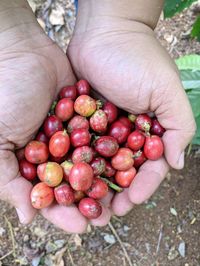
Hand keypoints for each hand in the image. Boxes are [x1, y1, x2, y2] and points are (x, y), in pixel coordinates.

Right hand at [0, 4, 111, 232]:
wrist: (22, 53)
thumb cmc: (5, 97)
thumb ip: (7, 179)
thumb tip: (27, 217)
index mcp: (33, 162)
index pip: (50, 195)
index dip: (65, 212)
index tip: (83, 225)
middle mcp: (55, 151)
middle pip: (75, 183)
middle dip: (90, 201)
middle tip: (108, 218)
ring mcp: (73, 134)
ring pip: (92, 163)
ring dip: (106, 180)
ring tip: (124, 197)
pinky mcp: (88, 116)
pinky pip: (102, 137)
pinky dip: (113, 150)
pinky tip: (128, 164)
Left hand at [68, 10, 195, 215]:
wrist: (105, 33)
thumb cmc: (138, 59)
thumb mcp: (166, 90)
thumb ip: (179, 126)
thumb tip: (178, 163)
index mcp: (151, 130)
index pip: (150, 166)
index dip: (141, 186)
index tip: (129, 203)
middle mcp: (129, 133)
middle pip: (123, 170)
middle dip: (116, 192)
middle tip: (105, 213)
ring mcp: (105, 128)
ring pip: (101, 164)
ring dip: (95, 184)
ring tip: (86, 204)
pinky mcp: (84, 120)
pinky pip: (81, 147)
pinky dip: (77, 163)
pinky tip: (70, 178)